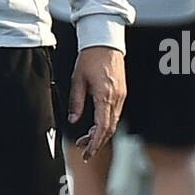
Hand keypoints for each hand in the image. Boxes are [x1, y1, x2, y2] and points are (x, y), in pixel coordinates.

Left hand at [68, 45, 125, 161]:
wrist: (104, 42)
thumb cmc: (90, 58)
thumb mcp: (77, 80)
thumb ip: (76, 102)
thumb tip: (73, 120)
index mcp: (105, 95)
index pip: (102, 127)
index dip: (95, 143)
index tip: (86, 152)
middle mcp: (116, 98)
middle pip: (109, 128)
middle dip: (97, 142)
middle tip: (83, 149)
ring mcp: (121, 95)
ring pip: (113, 122)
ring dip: (101, 133)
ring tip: (85, 138)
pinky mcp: (122, 92)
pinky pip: (115, 113)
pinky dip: (106, 123)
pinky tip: (95, 125)